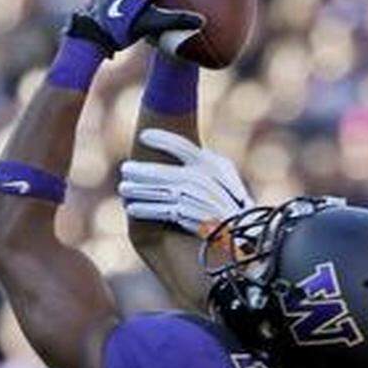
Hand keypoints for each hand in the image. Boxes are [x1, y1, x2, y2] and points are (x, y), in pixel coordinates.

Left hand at [119, 129, 252, 237]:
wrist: (244, 232)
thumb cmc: (232, 204)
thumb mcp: (224, 178)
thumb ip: (203, 164)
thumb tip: (177, 157)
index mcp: (213, 165)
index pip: (183, 147)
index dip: (162, 139)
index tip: (143, 136)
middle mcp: (204, 179)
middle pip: (164, 172)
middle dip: (142, 170)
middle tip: (125, 168)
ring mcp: (197, 198)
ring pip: (160, 191)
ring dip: (139, 190)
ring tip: (123, 189)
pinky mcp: (192, 216)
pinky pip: (163, 210)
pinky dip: (146, 209)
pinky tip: (132, 208)